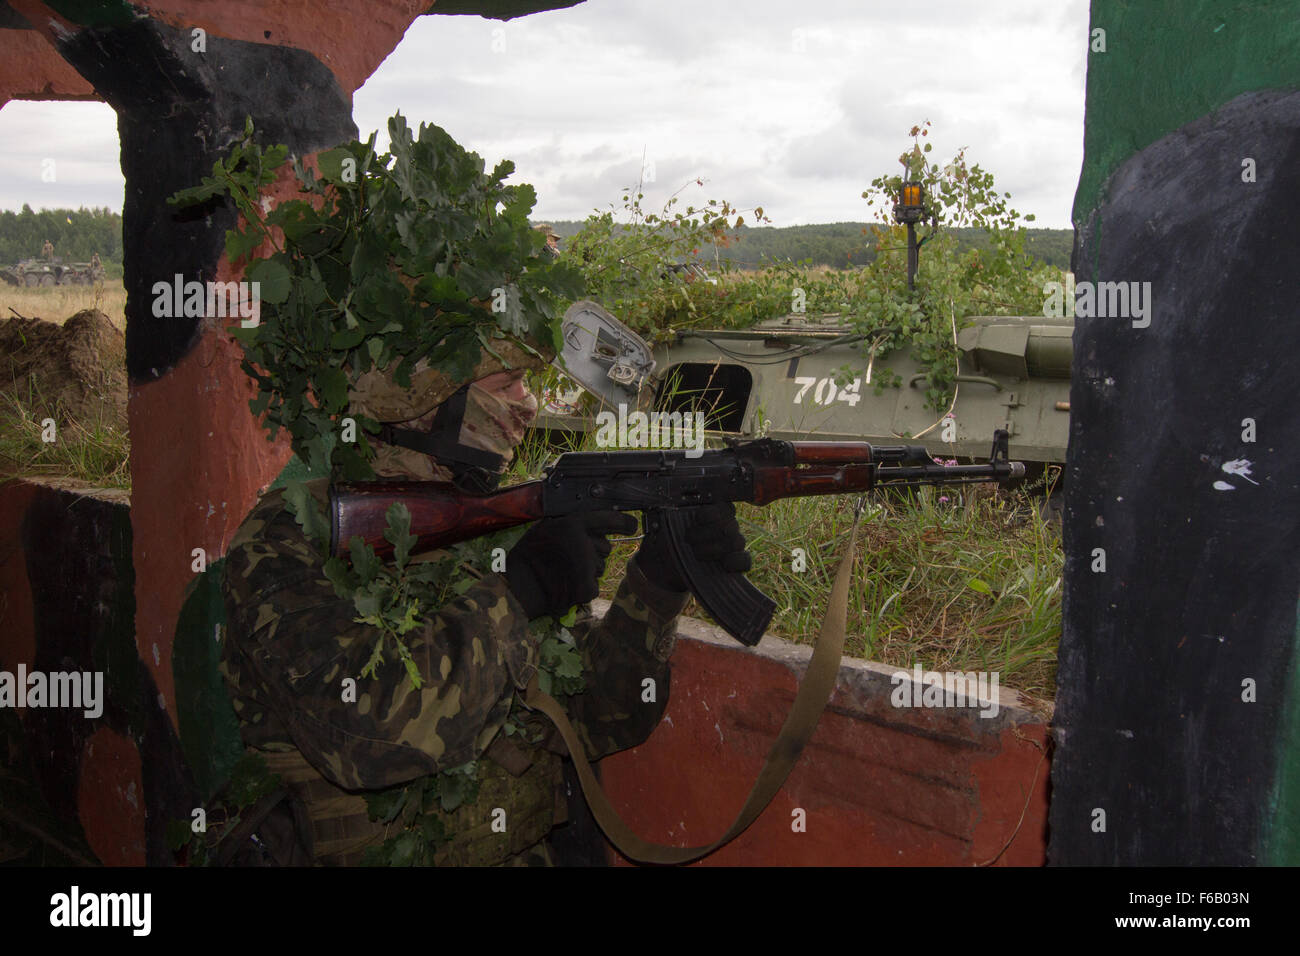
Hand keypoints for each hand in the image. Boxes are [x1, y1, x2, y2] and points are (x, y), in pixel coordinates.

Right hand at [504, 511, 637, 618]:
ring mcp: (587, 566)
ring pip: (601, 567)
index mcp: (571, 523)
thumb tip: (591, 526)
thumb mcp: (545, 527)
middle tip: (572, 558)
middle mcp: (584, 542)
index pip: (608, 518)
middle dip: (596, 552)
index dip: (623, 523)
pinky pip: (594, 585)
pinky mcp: (588, 588)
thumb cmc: (528, 556)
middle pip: (606, 547)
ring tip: (564, 571)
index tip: (631, 525)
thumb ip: (569, 524)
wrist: (518, 587)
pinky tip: (566, 584)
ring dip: (588, 570)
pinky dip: (582, 587)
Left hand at [635, 503, 751, 592]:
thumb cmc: (664, 539)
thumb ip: (669, 510)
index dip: (712, 513)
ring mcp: (731, 543)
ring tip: (696, 553)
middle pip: (730, 524)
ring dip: (715, 548)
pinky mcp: (733, 562)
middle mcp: (724, 524)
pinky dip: (737, 561)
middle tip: (688, 539)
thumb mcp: (662, 522)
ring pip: (736, 541)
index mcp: (711, 509)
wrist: (663, 563)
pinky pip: (745, 560)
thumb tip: (668, 497)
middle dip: (707, 533)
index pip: (723, 506)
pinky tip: (725, 564)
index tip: (697, 517)